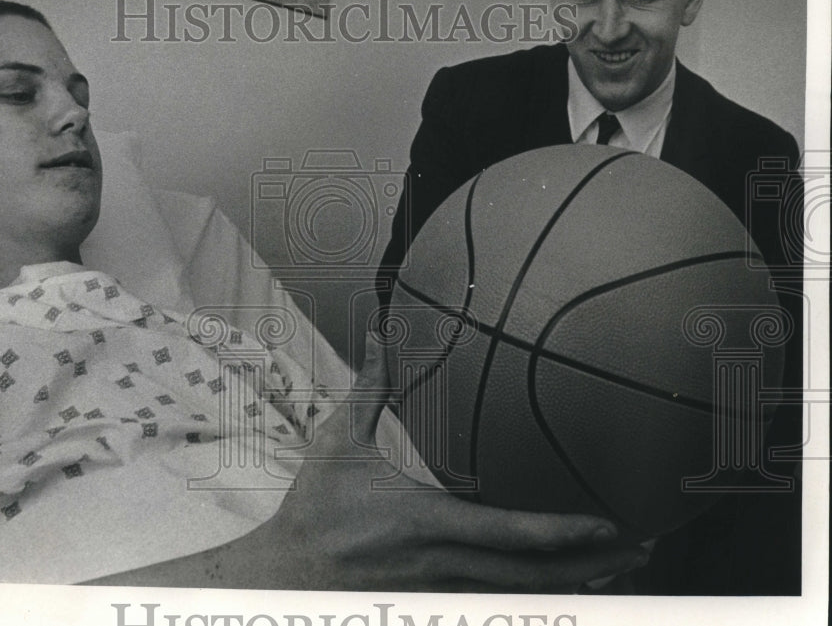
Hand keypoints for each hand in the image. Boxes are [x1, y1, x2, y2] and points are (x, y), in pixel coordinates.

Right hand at [86, 338, 647, 590]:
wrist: (286, 574)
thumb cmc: (314, 508)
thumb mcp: (337, 443)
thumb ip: (367, 388)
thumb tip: (377, 330)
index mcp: (423, 521)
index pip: (508, 532)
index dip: (563, 532)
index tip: (608, 521)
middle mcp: (442, 563)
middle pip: (532, 575)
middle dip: (593, 563)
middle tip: (644, 546)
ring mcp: (442, 590)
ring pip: (521, 596)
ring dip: (575, 583)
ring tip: (623, 566)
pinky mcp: (435, 600)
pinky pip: (497, 603)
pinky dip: (538, 595)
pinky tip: (569, 585)